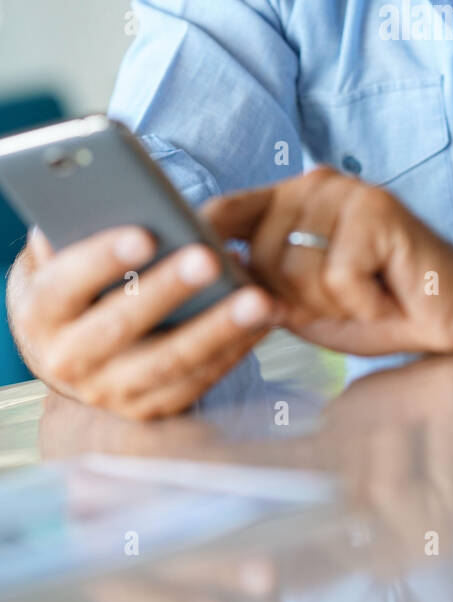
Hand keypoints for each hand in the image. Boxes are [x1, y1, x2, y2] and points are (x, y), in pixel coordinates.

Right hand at [5, 225, 275, 419]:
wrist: (69, 350)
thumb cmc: (75, 282)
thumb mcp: (60, 253)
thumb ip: (77, 226)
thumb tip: (111, 192)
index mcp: (40, 313)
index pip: (66, 284)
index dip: (102, 259)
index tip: (144, 234)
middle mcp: (68, 360)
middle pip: (121, 326)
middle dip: (168, 290)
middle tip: (210, 258)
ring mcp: (109, 391)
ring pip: (169, 362)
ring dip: (218, 329)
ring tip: (259, 297)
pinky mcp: (149, 409)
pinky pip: (197, 382)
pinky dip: (234, 350)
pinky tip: (264, 320)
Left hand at [201, 167, 452, 355]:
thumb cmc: (376, 305)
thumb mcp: (302, 300)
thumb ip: (258, 284)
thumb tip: (207, 278)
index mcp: (290, 198)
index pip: (225, 211)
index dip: (201, 243)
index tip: (189, 268)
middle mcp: (315, 183)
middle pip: (261, 258)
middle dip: (298, 300)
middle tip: (346, 298)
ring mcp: (348, 191)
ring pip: (299, 271)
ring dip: (335, 304)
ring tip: (368, 294)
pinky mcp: (378, 210)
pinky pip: (339, 277)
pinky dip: (365, 303)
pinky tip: (388, 294)